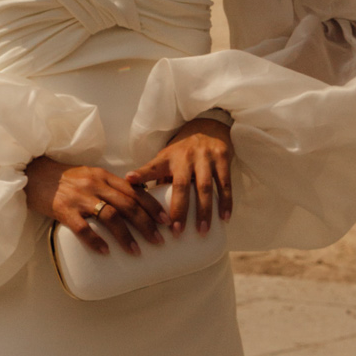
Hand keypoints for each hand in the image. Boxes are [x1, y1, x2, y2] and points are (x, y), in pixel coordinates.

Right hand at [25, 155, 164, 256]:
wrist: (32, 173)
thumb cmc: (63, 178)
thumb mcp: (90, 175)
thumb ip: (109, 187)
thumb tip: (132, 205)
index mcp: (104, 175)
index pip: (135, 190)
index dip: (152, 205)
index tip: (166, 220)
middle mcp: (95, 184)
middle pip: (128, 204)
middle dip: (147, 223)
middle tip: (159, 240)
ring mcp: (80, 197)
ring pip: (110, 216)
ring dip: (126, 236)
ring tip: (136, 251)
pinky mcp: (64, 210)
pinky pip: (83, 228)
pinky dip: (96, 241)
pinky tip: (105, 251)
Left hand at [126, 118, 232, 236]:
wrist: (208, 124)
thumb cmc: (183, 150)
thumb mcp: (167, 158)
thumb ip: (158, 178)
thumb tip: (145, 205)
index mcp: (168, 157)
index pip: (152, 166)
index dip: (141, 174)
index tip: (130, 179)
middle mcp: (186, 156)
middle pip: (181, 185)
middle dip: (179, 209)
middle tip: (177, 231)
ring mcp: (205, 157)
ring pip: (205, 187)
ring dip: (204, 211)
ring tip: (202, 231)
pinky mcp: (222, 158)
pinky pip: (225, 184)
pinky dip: (226, 202)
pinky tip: (225, 218)